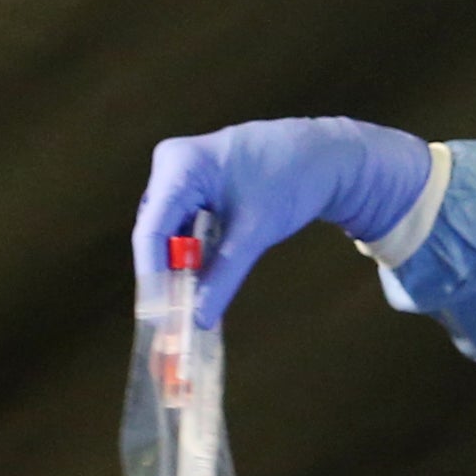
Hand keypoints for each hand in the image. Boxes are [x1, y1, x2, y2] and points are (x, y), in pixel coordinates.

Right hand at [130, 119, 431, 320]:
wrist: (324, 154)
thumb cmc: (292, 178)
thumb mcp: (255, 232)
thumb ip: (223, 277)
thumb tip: (198, 319)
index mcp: (180, 165)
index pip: (151, 229)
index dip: (152, 277)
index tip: (160, 316)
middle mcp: (171, 164)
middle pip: (154, 232)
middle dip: (164, 277)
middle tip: (172, 321)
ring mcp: (179, 173)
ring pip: (166, 232)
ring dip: (177, 269)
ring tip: (184, 308)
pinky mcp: (192, 185)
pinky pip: (181, 226)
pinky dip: (190, 255)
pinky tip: (197, 283)